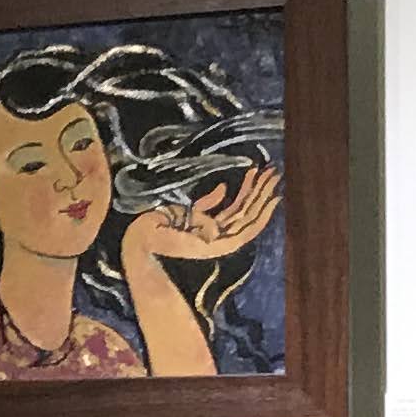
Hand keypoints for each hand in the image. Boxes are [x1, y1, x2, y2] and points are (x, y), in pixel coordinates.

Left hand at [121, 166, 279, 265]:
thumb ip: (205, 203)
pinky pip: (248, 228)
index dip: (246, 190)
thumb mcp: (181, 210)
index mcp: (206, 229)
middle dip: (260, 191)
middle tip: (274, 171)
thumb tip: (224, 187)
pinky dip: (262, 213)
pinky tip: (273, 198)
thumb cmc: (152, 230)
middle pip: (246, 212)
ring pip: (251, 217)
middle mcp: (216, 237)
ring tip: (274, 176)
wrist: (141, 244)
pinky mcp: (221, 247)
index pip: (234, 209)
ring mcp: (221, 244)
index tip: (255, 170)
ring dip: (264, 196)